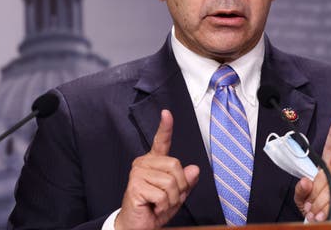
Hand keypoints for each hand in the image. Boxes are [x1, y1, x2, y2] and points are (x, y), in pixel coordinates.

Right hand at [115, 110, 199, 229]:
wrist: (138, 226)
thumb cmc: (155, 209)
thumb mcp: (177, 195)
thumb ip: (186, 182)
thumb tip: (194, 169)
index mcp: (154, 162)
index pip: (161, 142)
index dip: (165, 127)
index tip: (167, 113)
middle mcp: (143, 163)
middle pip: (176, 165)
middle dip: (179, 187)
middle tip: (167, 199)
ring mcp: (138, 173)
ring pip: (171, 182)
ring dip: (171, 199)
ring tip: (159, 204)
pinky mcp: (135, 185)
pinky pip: (162, 194)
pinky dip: (163, 206)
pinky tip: (153, 207)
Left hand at [293, 117, 330, 221]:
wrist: (330, 225)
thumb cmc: (318, 210)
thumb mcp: (303, 200)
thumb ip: (301, 190)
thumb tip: (306, 181)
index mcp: (329, 167)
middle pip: (326, 174)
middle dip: (314, 192)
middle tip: (310, 207)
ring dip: (321, 202)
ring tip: (316, 214)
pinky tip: (325, 215)